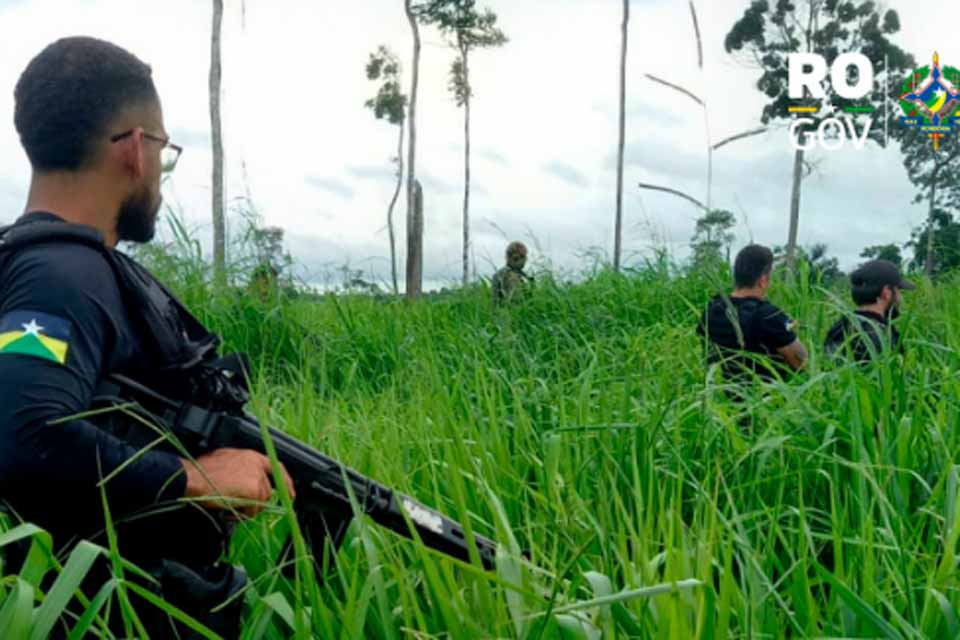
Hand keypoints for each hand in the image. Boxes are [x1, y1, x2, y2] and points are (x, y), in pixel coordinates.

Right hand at [180, 448, 295, 516]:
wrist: (191, 478)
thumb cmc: (201, 472)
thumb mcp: (224, 461)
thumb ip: (240, 468)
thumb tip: (245, 482)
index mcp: (250, 455)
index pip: (275, 467)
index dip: (284, 482)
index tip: (290, 494)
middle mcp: (256, 463)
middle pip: (267, 490)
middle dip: (255, 502)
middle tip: (241, 508)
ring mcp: (256, 476)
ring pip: (261, 501)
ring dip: (246, 509)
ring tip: (229, 507)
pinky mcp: (253, 489)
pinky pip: (253, 509)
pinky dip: (241, 514)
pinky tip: (228, 511)